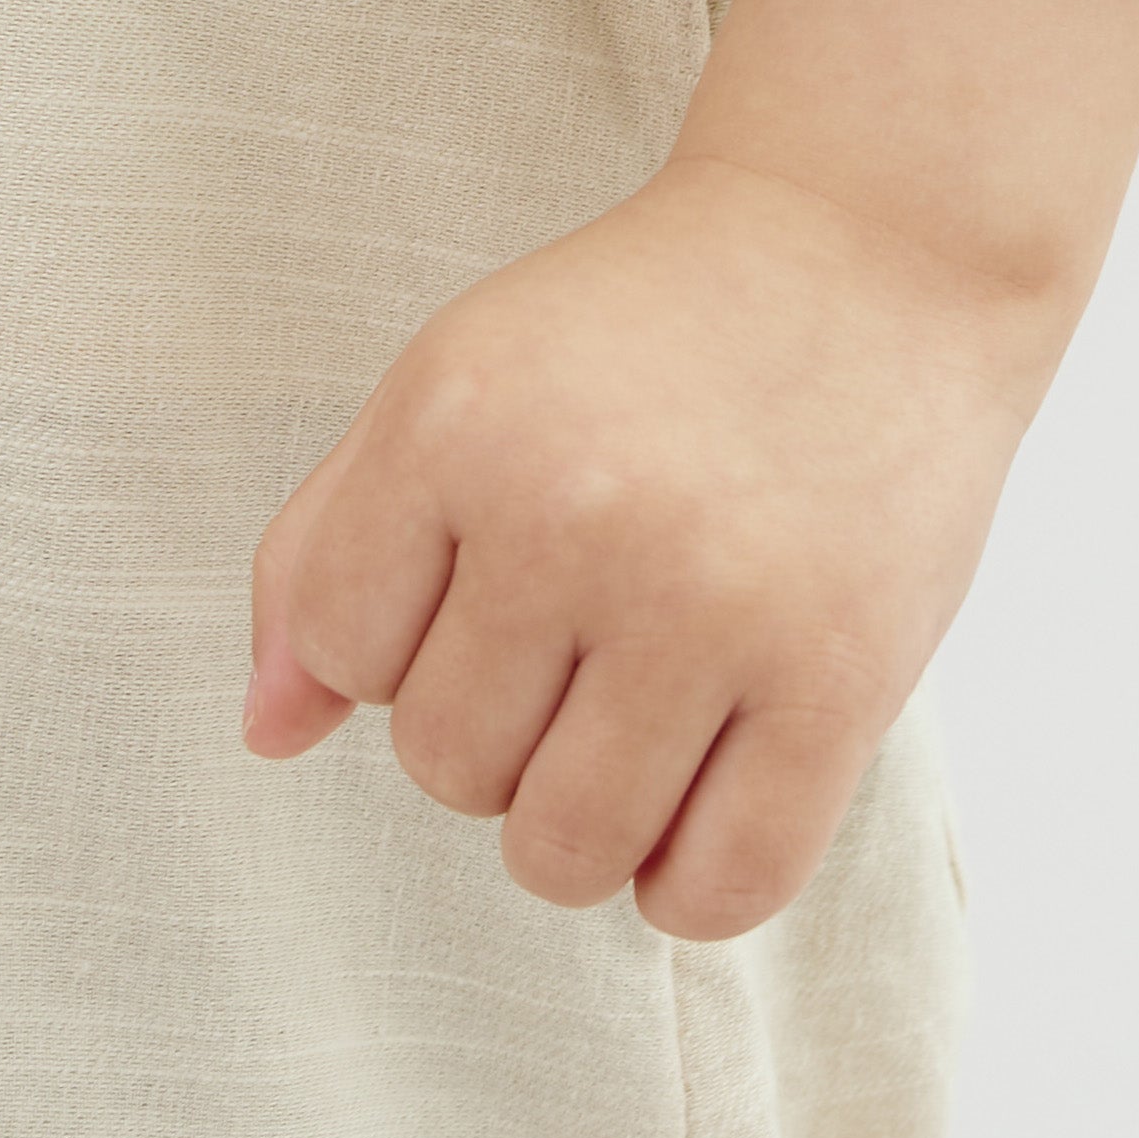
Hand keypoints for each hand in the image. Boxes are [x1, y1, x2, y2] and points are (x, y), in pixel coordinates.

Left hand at [242, 148, 1056, 940]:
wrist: (870, 246)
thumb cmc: (645, 329)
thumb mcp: (457, 381)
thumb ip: (330, 546)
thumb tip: (268, 734)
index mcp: (457, 421)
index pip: (344, 653)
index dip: (402, 640)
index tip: (486, 582)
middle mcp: (572, 512)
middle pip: (448, 769)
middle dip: (498, 730)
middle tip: (583, 636)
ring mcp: (710, 604)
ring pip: (563, 853)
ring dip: (583, 822)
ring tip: (637, 720)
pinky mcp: (838, 682)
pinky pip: (715, 891)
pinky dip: (689, 882)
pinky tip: (708, 790)